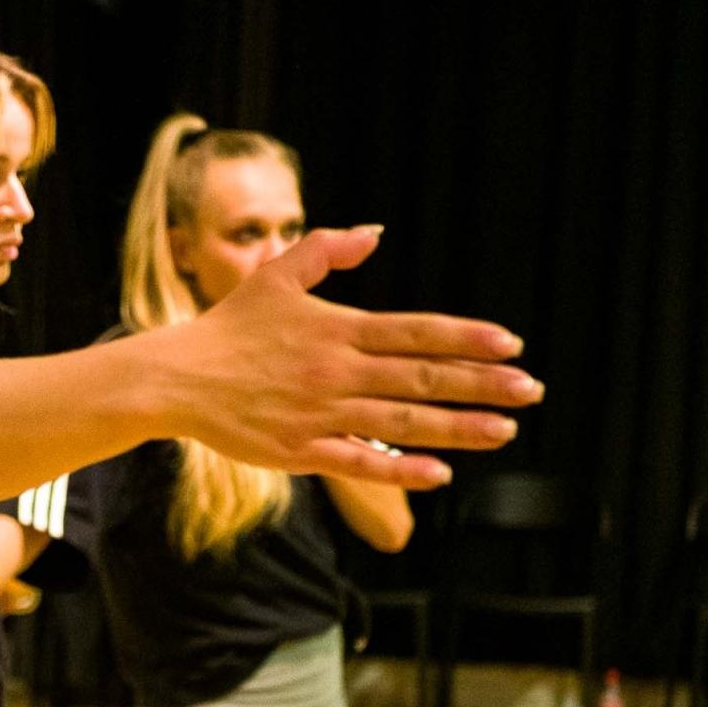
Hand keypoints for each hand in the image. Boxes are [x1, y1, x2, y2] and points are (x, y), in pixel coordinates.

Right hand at [159, 225, 543, 489]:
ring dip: (458, 428)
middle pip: (422, 377)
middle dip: (482, 384)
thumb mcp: (275, 275)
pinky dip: (401, 469)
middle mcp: (336, 371)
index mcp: (337, 329)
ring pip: (402, 421)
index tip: (511, 345)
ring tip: (504, 431)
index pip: (415, 331)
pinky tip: (440, 475)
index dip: (466, 338)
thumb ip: (327, 249)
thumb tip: (376, 232)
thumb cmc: (228, 327)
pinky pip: (360, 462)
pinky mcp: (302, 451)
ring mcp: (321, 413)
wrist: (177, 378)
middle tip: (530, 390)